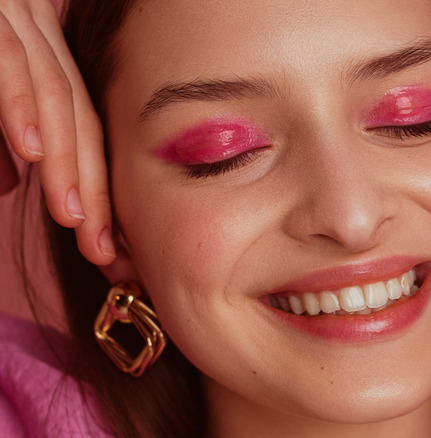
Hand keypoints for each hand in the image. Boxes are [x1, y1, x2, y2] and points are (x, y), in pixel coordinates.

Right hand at [0, 0, 113, 264]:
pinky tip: (33, 152)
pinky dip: (18, 107)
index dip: (99, 187)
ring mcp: (10, 19)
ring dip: (66, 161)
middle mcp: (37, 34)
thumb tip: (15, 183)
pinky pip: (3, 60)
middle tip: (106, 250)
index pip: (82, 128)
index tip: (106, 244)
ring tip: (75, 218)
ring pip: (53, 94)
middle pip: (80, 119)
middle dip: (96, 190)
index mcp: (42, 51)